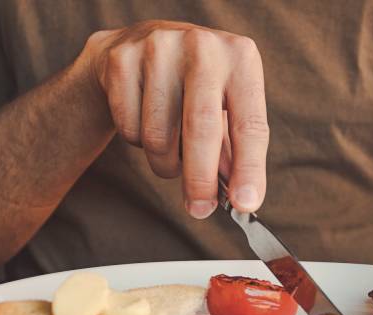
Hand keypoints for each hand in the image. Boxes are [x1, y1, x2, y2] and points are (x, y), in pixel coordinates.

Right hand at [83, 20, 267, 217]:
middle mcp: (202, 47)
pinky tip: (144, 121)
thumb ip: (233, 153)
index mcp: (240, 58)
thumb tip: (240, 199)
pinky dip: (137, 142)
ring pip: (159, 136)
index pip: (250, 124)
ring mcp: (158, 49)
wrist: (140, 45)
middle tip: (200, 210)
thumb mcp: (226, 109)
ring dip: (165, 162)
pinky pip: (130, 128)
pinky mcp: (122, 60)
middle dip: (200, 181)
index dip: (248, 169)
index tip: (245, 204)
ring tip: (171, 151)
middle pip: (201, 129)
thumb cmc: (195, 88)